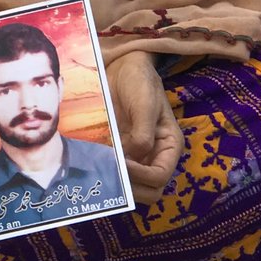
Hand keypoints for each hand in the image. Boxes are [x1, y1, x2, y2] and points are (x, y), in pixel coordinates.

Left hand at [105, 52, 181, 204]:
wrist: (122, 69)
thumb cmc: (139, 82)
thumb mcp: (145, 104)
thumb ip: (143, 133)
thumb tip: (133, 157)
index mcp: (169, 146)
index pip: (161, 177)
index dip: (142, 177)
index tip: (123, 163)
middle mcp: (154, 156)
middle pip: (149, 191)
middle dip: (131, 188)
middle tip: (111, 172)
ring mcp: (135, 157)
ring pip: (131, 187)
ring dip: (117, 184)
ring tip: (100, 170)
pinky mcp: (118, 153)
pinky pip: (114, 172)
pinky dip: (105, 174)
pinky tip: (92, 165)